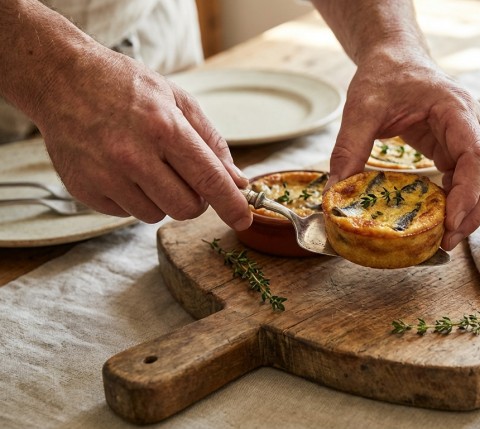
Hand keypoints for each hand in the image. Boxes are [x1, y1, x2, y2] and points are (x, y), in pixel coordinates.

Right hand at [36, 48, 252, 230]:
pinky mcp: (84, 190)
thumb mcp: (177, 100)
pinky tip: (122, 169)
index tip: (244, 220)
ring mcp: (105, 175)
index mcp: (164, 128)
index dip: (231, 205)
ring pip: (157, 215)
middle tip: (186, 178)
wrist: (61, 79)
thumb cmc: (126, 87)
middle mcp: (133, 155)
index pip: (209, 180)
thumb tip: (237, 181)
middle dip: (195, 200)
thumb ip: (211, 142)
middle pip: (186, 208)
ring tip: (147, 166)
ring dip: (162, 198)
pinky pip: (126, 213)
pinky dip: (132, 198)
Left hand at [328, 49, 479, 249]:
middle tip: (447, 242)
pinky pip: (467, 179)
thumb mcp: (362, 107)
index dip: (468, 193)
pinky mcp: (457, 147)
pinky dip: (458, 201)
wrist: (395, 57)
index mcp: (457, 108)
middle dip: (473, 212)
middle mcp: (472, 123)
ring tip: (443, 238)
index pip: (476, 155)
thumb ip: (349, 148)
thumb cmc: (385, 74)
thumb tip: (337, 193)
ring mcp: (469, 136)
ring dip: (469, 211)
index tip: (451, 222)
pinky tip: (439, 218)